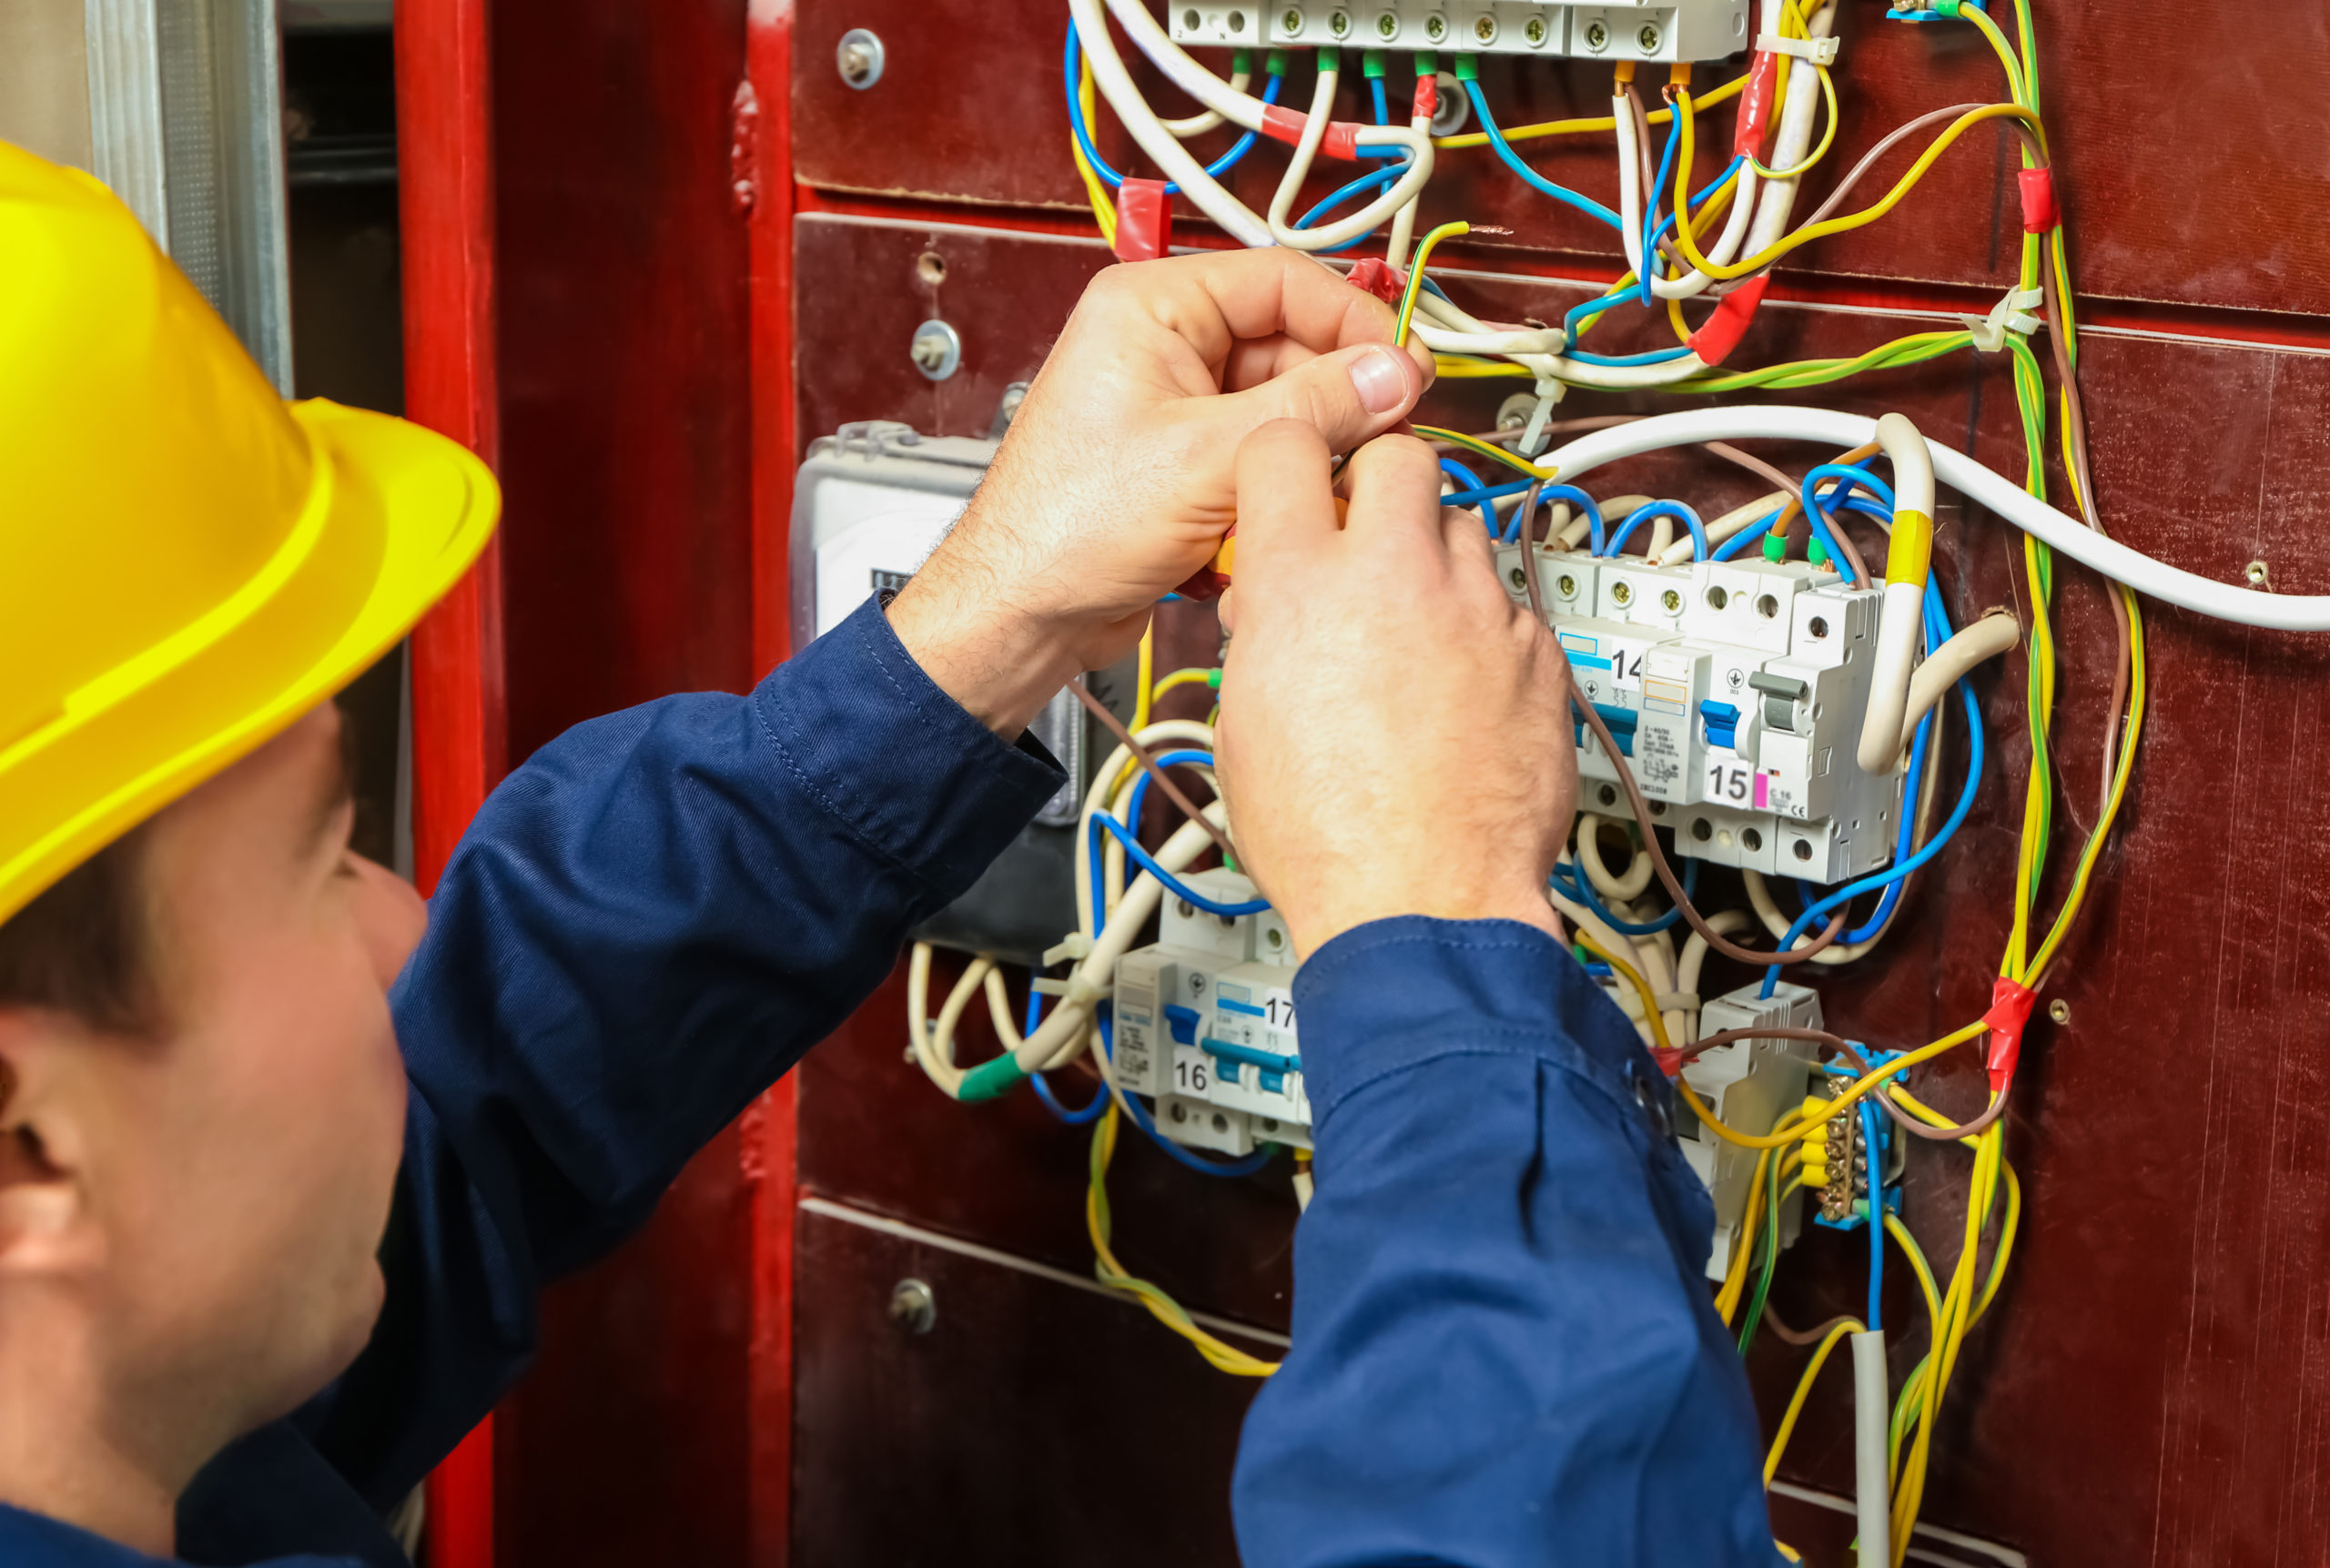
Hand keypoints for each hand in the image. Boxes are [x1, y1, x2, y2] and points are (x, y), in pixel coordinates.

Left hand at [887, 248, 1431, 734]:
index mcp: (1151, 307)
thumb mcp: (1210, 459)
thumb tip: (1394, 374)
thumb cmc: (1066, 528)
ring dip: (1304, 456)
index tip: (1406, 368)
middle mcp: (1162, 344)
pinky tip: (1267, 525)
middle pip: (1291, 347)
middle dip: (1335, 401)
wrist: (1021, 614)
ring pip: (1282, 410)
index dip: (1354, 321)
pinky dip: (1274, 488)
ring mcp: (1174, 405)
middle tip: (1383, 441)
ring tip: (1315, 494)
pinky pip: (1258, 456)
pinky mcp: (1184, 462)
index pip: (1284, 281)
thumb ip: (1314, 410)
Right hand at [1214, 425, 1576, 959]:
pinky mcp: (1537, 652)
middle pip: (1400, 457)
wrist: (1421, 903)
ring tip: (1417, 624)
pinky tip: (1464, 684)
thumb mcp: (1242, 725)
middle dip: (1381, 486)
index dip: (1286, 462)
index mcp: (1298, 586)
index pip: (1285, 446)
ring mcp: (1476, 610)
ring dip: (1437, 559)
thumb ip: (1262, 637)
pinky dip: (1485, 628)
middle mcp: (1393, 577)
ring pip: (1465, 527)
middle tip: (1368, 537)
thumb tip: (1272, 612)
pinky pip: (1510, 605)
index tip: (1293, 486)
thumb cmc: (1326, 837)